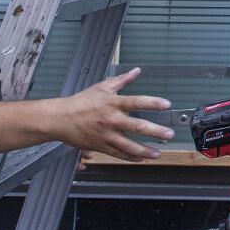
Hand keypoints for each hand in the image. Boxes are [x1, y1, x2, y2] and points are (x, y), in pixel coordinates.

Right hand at [49, 67, 171, 161]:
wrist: (60, 119)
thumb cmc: (80, 102)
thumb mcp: (102, 87)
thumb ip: (122, 79)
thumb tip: (137, 71)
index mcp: (112, 103)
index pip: (136, 101)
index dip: (152, 103)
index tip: (167, 104)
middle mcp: (111, 119)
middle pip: (137, 126)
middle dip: (155, 131)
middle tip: (169, 134)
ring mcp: (106, 135)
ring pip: (129, 146)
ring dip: (145, 151)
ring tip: (157, 153)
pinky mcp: (101, 146)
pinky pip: (118, 154)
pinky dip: (130, 157)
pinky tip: (141, 158)